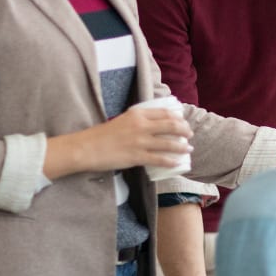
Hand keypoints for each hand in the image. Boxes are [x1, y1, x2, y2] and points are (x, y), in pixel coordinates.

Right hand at [45, 107, 192, 179]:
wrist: (85, 148)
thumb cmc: (102, 135)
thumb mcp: (122, 120)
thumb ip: (138, 121)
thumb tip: (153, 126)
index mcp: (138, 114)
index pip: (165, 113)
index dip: (178, 117)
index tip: (183, 121)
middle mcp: (142, 125)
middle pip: (171, 126)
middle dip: (184, 130)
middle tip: (189, 135)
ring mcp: (140, 141)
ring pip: (169, 143)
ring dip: (182, 146)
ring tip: (188, 149)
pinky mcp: (136, 156)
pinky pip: (159, 159)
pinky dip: (171, 161)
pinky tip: (176, 163)